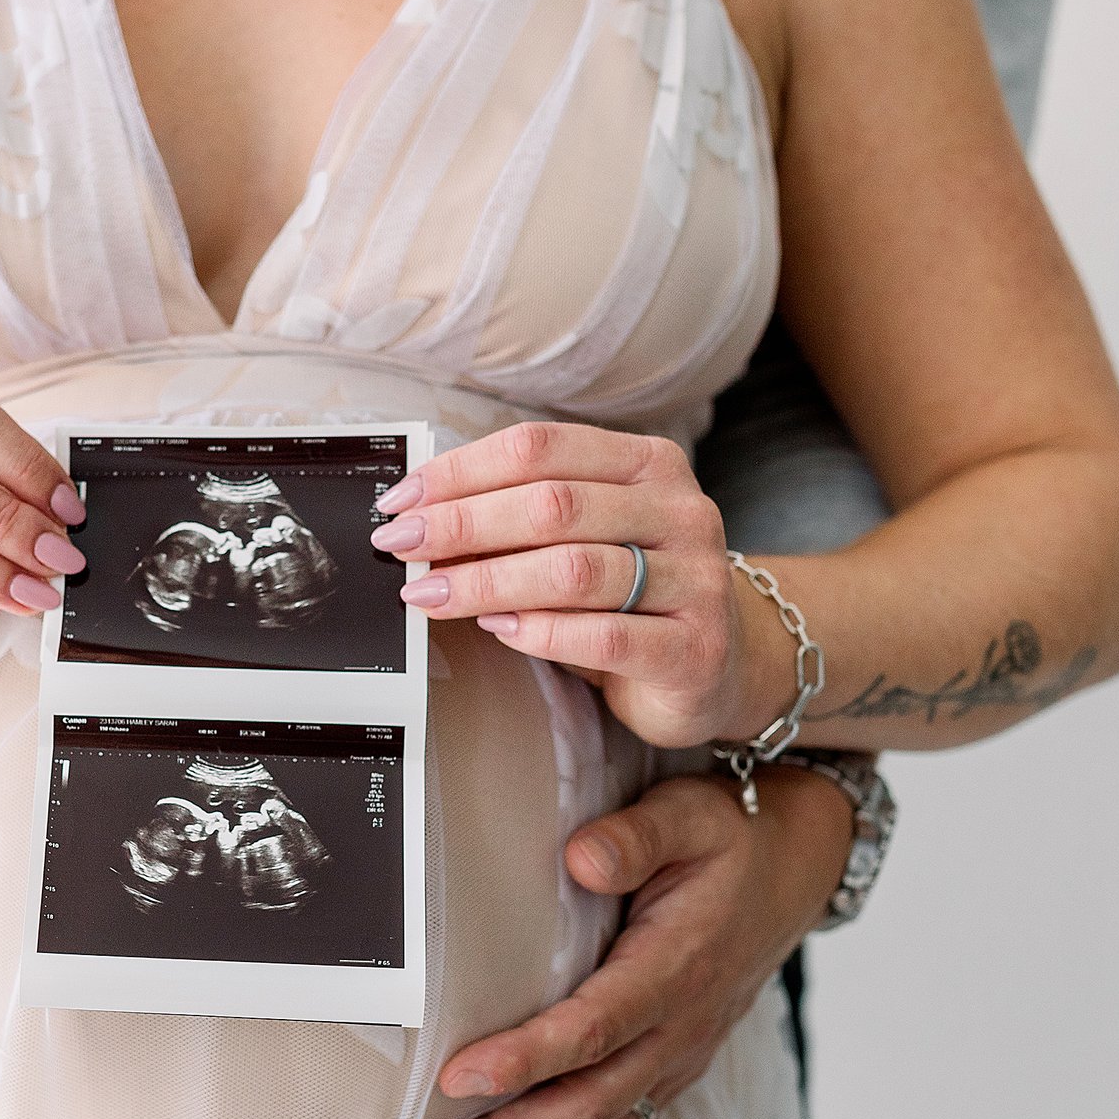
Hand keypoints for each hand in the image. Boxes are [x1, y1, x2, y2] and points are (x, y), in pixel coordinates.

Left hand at [372, 422, 785, 747]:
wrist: (718, 669)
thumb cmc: (632, 597)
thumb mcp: (587, 539)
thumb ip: (524, 517)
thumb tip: (422, 514)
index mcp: (649, 464)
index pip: (541, 448)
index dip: (462, 470)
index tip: (400, 500)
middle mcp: (682, 511)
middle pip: (552, 504)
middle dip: (462, 524)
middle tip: (399, 546)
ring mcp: (696, 580)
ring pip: (573, 570)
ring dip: (486, 581)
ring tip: (428, 594)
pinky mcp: (694, 649)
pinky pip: (603, 636)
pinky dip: (539, 631)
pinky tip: (497, 630)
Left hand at [409, 766, 852, 1118]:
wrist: (791, 871)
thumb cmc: (730, 840)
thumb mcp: (691, 815)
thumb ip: (637, 836)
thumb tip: (581, 858)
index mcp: (677, 968)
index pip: (596, 1027)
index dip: (528, 1058)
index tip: (459, 1075)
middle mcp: (679, 1030)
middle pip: (587, 1105)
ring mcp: (676, 1061)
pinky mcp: (667, 1073)